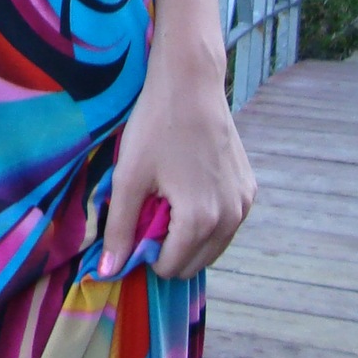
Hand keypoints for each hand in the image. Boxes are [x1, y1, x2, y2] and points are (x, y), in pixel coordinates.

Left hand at [100, 47, 256, 279]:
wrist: (191, 84)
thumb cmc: (155, 127)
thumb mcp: (129, 178)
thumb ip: (120, 229)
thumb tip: (108, 273)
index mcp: (201, 221)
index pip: (170, 267)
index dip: (146, 252)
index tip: (135, 220)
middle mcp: (231, 219)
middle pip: (194, 263)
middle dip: (169, 247)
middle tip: (150, 208)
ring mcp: (244, 204)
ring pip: (212, 246)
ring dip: (188, 236)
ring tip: (166, 197)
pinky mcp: (249, 189)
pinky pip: (226, 223)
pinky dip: (206, 219)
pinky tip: (187, 186)